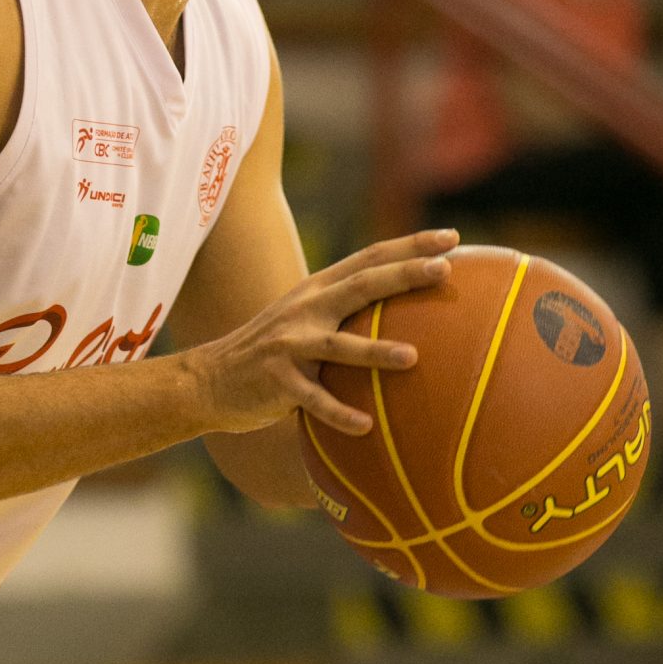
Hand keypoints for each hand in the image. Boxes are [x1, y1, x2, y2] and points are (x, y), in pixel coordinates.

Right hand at [189, 229, 457, 437]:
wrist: (211, 379)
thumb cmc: (275, 353)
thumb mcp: (306, 320)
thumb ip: (347, 313)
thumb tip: (414, 322)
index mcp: (318, 290)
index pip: (370, 258)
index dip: (410, 245)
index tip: (452, 237)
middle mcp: (306, 308)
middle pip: (361, 285)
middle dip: (403, 275)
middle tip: (444, 270)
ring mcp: (290, 344)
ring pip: (339, 346)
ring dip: (375, 351)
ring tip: (413, 357)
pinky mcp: (277, 380)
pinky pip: (313, 400)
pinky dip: (338, 413)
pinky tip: (365, 426)